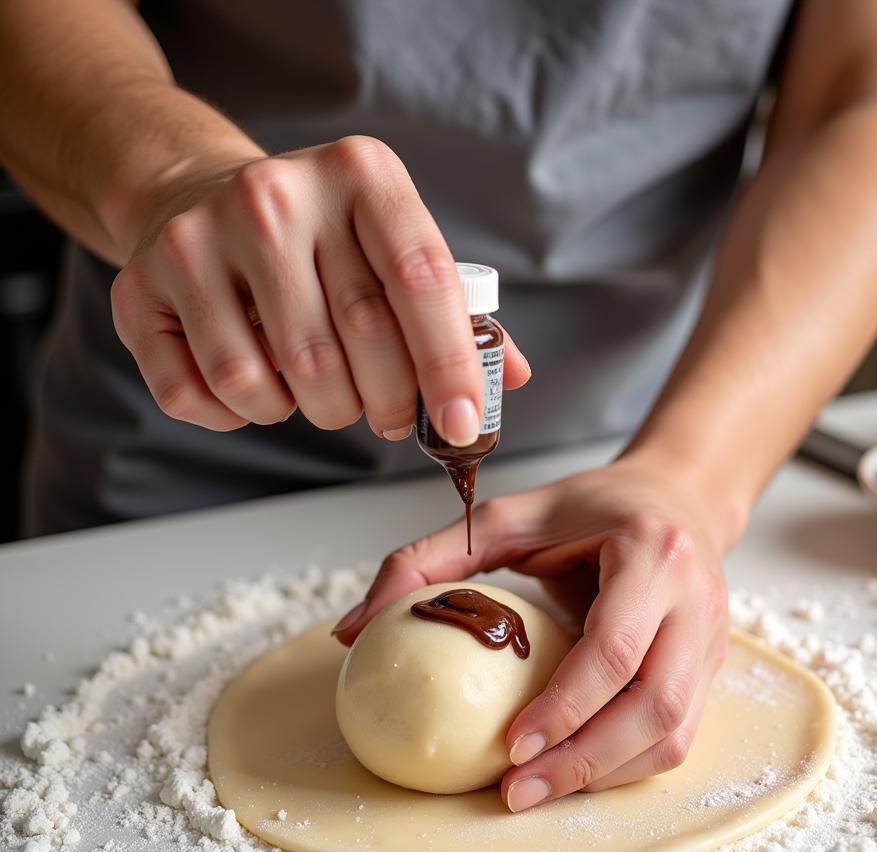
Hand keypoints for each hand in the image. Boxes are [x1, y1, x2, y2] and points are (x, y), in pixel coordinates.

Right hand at [110, 137, 529, 438]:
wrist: (197, 196)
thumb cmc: (318, 240)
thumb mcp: (393, 247)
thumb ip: (455, 311)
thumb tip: (508, 376)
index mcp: (361, 175)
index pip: (422, 281)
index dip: (449, 365)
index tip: (461, 425)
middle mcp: (279, 195)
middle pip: (357, 340)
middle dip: (389, 403)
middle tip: (394, 416)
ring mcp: (203, 237)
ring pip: (284, 379)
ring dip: (318, 410)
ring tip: (323, 390)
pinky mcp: (142, 285)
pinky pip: (209, 395)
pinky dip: (246, 415)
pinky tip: (262, 386)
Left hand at [333, 454, 730, 810]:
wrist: (678, 499)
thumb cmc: (592, 507)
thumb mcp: (509, 516)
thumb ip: (430, 560)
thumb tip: (353, 628)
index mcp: (653, 553)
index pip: (615, 646)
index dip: (565, 705)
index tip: (510, 745)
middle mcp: (695, 602)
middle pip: (654, 705)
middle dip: (583, 760)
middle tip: (515, 790)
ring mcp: (711, 641)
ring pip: (673, 733)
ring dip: (604, 774)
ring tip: (538, 791)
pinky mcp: (711, 669)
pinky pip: (677, 736)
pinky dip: (624, 765)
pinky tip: (574, 771)